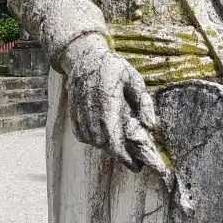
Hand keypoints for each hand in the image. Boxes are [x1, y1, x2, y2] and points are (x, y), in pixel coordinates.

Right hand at [61, 34, 155, 170]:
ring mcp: (78, 111)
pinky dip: (92, 139)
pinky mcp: (72, 112)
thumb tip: (150, 126)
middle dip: (117, 152)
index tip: (136, 166)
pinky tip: (104, 135)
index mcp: (107, 100)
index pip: (113, 136)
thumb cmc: (113, 67)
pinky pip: (81, 135)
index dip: (123, 155)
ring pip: (91, 140)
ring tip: (120, 144)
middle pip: (102, 142)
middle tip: (132, 157)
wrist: (83, 56)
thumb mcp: (134, 79)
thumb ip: (144, 103)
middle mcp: (90, 108)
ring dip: (105, 146)